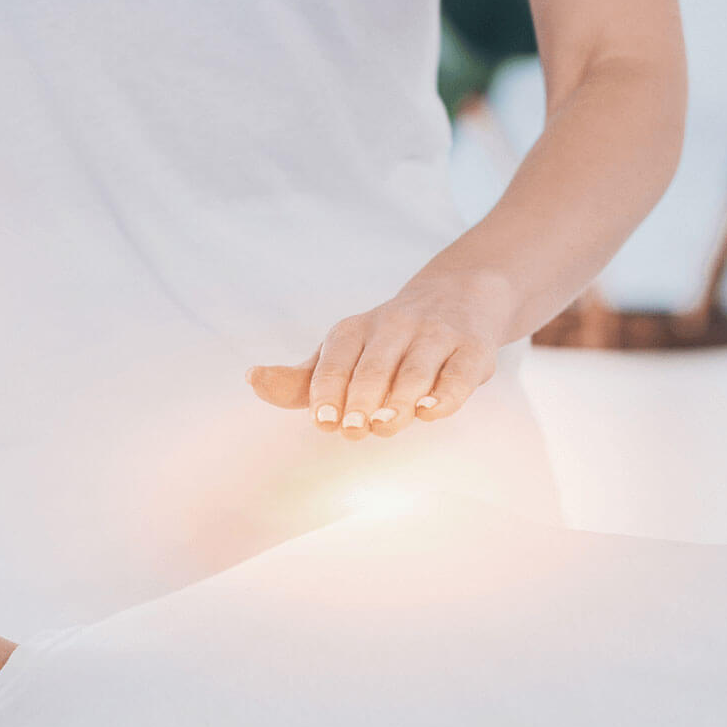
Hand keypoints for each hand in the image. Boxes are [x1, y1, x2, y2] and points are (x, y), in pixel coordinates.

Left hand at [244, 271, 513, 439]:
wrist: (462, 297)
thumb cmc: (385, 343)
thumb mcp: (340, 354)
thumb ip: (299, 380)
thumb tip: (252, 379)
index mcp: (353, 331)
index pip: (335, 360)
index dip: (327, 391)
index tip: (324, 421)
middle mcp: (394, 327)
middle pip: (373, 367)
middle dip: (361, 399)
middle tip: (352, 429)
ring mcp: (436, 336)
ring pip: (414, 371)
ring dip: (398, 401)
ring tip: (385, 425)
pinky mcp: (473, 350)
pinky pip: (459, 374)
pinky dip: (444, 394)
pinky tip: (429, 412)